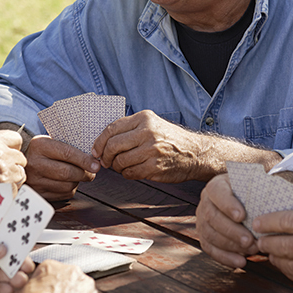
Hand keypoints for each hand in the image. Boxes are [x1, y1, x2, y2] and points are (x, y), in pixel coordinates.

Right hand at [0, 130, 26, 240]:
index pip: (15, 138)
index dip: (11, 147)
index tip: (6, 155)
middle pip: (20, 157)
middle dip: (12, 165)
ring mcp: (5, 173)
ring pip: (21, 174)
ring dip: (12, 180)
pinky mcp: (7, 192)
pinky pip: (17, 190)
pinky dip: (8, 194)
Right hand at [25, 136, 99, 199]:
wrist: (20, 163)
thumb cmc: (42, 151)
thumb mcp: (51, 142)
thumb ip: (70, 147)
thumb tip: (93, 159)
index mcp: (40, 146)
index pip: (67, 154)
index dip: (84, 160)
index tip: (96, 165)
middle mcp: (35, 164)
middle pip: (67, 173)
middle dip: (85, 174)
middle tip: (92, 172)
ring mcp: (35, 181)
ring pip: (67, 186)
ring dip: (78, 182)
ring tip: (79, 175)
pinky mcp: (38, 194)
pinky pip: (62, 195)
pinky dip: (70, 189)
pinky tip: (68, 182)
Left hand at [91, 110, 206, 182]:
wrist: (195, 153)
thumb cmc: (171, 139)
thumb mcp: (153, 124)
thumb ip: (131, 129)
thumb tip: (104, 142)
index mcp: (145, 118)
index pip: (112, 129)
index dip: (99, 142)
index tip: (96, 150)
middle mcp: (148, 132)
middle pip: (112, 146)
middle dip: (105, 156)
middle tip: (106, 162)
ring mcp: (151, 150)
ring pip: (120, 162)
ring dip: (117, 167)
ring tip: (123, 166)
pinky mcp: (154, 167)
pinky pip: (130, 173)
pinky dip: (127, 174)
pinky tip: (133, 171)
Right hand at [196, 173, 258, 267]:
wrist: (245, 202)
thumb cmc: (251, 193)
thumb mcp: (253, 184)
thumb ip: (259, 186)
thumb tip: (270, 185)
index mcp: (217, 185)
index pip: (218, 192)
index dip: (228, 205)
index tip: (242, 216)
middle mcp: (206, 202)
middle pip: (212, 217)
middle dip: (232, 231)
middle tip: (250, 240)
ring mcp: (202, 220)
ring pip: (210, 235)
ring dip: (231, 246)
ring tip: (251, 250)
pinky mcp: (204, 236)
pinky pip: (210, 249)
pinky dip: (225, 257)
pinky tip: (240, 262)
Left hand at [254, 211, 292, 292]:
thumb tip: (286, 222)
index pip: (291, 221)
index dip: (270, 221)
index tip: (258, 221)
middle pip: (284, 246)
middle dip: (267, 242)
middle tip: (259, 238)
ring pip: (288, 266)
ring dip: (276, 259)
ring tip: (270, 252)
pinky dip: (291, 272)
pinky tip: (287, 266)